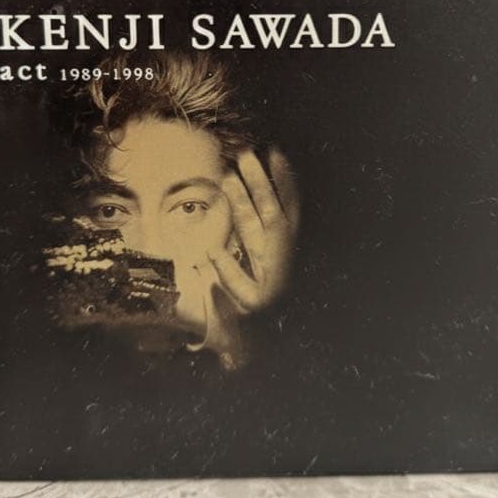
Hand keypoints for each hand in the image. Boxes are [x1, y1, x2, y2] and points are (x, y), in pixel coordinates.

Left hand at [199, 148, 299, 316]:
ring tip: (226, 179)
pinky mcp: (256, 306)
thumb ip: (240, 238)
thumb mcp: (248, 266)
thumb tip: (226, 204)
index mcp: (278, 253)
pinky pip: (243, 285)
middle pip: (272, 215)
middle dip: (261, 184)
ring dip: (245, 206)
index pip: (285, 210)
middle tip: (246, 154)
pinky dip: (229, 269)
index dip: (283, 182)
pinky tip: (212, 253)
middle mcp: (280, 262)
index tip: (274, 152)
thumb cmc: (250, 302)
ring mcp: (272, 281)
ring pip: (261, 237)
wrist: (255, 345)